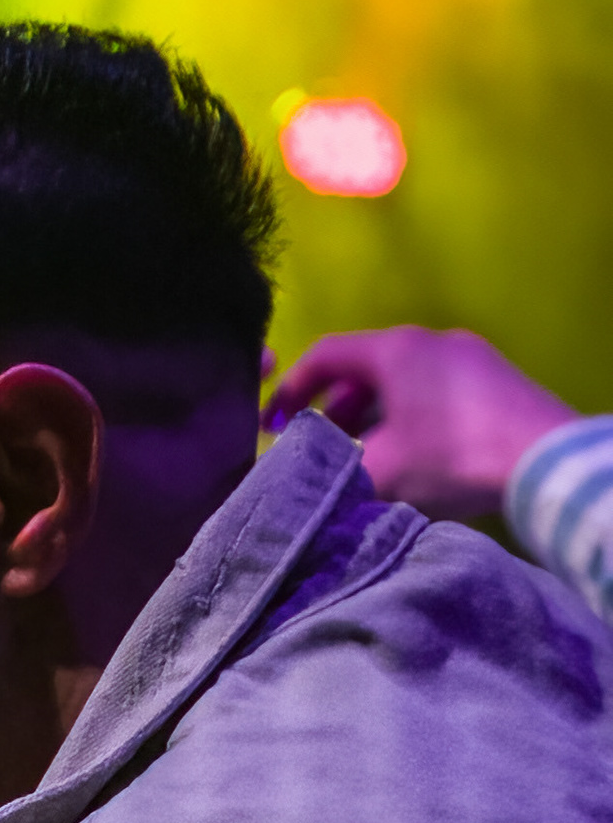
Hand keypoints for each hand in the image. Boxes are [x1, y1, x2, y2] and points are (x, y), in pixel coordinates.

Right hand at [267, 325, 572, 532]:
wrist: (548, 461)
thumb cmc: (452, 456)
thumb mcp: (380, 471)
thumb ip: (332, 472)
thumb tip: (304, 482)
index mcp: (395, 349)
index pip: (325, 355)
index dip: (291, 389)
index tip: (273, 425)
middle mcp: (432, 340)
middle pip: (366, 367)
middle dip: (336, 408)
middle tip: (324, 444)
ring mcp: (472, 356)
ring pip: (405, 379)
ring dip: (376, 414)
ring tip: (369, 454)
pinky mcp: (500, 380)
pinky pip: (439, 389)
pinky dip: (413, 415)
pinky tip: (419, 453)